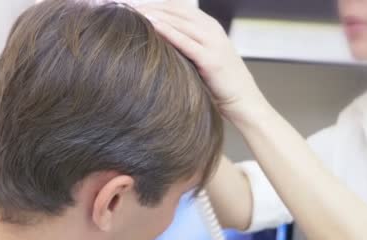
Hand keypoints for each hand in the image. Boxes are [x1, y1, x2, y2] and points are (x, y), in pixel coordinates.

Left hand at [137, 1, 274, 125]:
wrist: (244, 102)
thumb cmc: (218, 85)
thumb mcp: (199, 58)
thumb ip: (183, 47)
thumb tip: (155, 45)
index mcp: (207, 25)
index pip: (175, 6)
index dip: (152, 2)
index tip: (127, 3)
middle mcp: (211, 29)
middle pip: (174, 9)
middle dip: (147, 5)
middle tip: (122, 4)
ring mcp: (213, 42)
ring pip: (178, 21)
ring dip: (152, 14)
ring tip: (129, 10)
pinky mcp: (211, 59)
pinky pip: (186, 41)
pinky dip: (168, 31)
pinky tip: (150, 25)